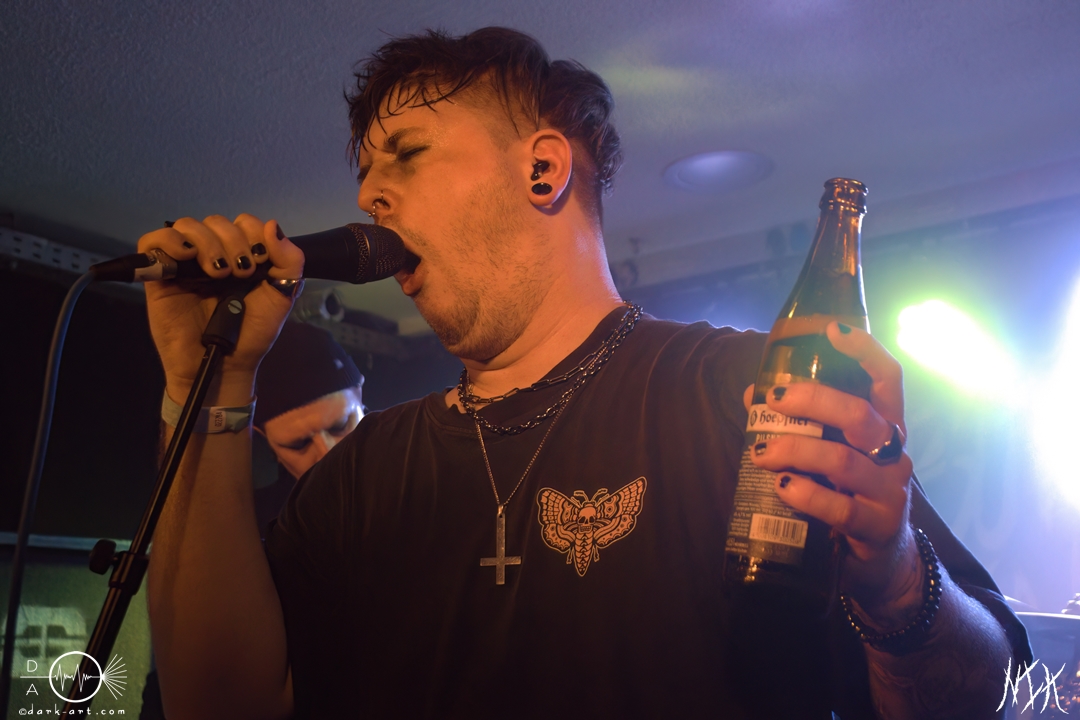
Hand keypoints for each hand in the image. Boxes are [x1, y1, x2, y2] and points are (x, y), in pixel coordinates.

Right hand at [137, 214, 303, 399]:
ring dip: (207, 242)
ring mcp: (185, 263)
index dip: (253, 234)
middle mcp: (213, 254)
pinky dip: (169, 240)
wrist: (225, 365)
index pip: (244, 222)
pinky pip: (151, 241)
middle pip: (216, 221)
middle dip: (233, 241)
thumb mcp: (281, 296)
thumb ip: (289, 260)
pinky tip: (186, 256)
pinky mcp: (158, 275)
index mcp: (242, 255)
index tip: (260, 261)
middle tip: (241, 272)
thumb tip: (273, 225)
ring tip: (217, 272)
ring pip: (187, 226)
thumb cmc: (252, 333)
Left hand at [743, 322, 919, 614]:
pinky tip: (783, 489)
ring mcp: (889, 492)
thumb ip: (798, 425)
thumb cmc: (849, 496)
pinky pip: (841, 508)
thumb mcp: (830, 456)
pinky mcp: (877, 528)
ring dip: (797, 450)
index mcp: (884, 428)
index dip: (865, 351)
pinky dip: (807, 495)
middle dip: (815, 400)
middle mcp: (894, 455)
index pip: (887, 380)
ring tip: (762, 454)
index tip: (834, 330)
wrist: (881, 566)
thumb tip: (752, 392)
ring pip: (844, 461)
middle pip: (862, 415)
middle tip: (775, 399)